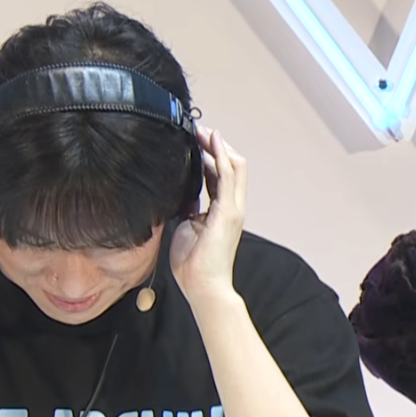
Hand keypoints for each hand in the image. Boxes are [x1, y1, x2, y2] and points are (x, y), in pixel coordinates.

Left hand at [168, 127, 246, 300]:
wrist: (203, 286)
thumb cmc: (194, 264)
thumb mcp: (187, 228)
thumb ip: (188, 209)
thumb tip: (180, 196)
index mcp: (223, 210)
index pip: (221, 176)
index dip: (210, 156)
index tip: (195, 141)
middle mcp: (233, 206)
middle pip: (232, 166)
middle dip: (216, 145)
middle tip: (199, 130)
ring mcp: (233, 208)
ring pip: (234, 166)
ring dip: (219, 146)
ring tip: (203, 131)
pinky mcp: (229, 211)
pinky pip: (228, 176)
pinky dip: (221, 155)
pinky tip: (212, 141)